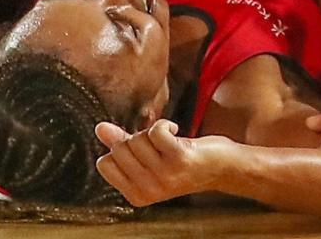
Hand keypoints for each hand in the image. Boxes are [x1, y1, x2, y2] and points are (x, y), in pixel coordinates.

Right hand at [95, 120, 230, 206]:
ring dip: (153, 132)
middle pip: (120, 148)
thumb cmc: (182, 162)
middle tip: (156, 145)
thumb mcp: (149, 158)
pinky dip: (165, 124)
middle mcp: (148, 189)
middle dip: (136, 138)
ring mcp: (164, 176)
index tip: (139, 152)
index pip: (104, 163)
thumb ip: (122, 145)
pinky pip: (156, 131)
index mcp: (136, 195)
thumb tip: (99, 128)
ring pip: (138, 138)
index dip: (119, 150)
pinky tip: (175, 130)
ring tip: (167, 141)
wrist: (221, 167)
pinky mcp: (179, 158)